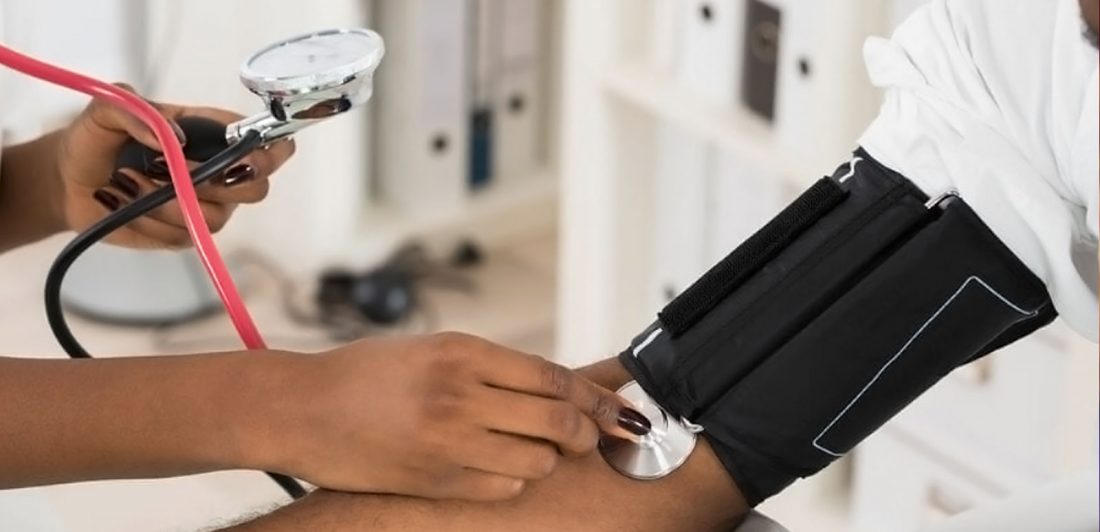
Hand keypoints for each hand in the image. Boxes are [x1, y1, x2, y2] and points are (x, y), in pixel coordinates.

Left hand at [56, 83, 294, 248]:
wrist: (68, 181)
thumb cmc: (94, 140)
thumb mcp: (105, 109)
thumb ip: (135, 110)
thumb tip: (171, 139)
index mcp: (212, 133)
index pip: (267, 142)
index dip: (269, 152)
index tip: (241, 158)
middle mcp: (219, 171)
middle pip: (257, 189)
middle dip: (216, 183)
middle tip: (172, 171)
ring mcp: (205, 205)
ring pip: (215, 218)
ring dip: (168, 203)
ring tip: (128, 182)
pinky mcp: (185, 234)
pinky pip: (186, 237)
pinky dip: (151, 222)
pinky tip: (126, 204)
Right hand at [255, 333, 650, 500]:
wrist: (301, 409)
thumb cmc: (365, 374)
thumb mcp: (431, 350)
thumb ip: (491, 367)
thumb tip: (554, 387)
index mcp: (461, 352)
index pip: (552, 377)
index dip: (595, 396)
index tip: (619, 409)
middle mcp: (459, 395)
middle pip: (557, 420)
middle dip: (586, 431)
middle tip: (590, 435)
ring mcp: (448, 442)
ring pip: (537, 461)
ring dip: (545, 457)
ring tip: (530, 447)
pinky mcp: (435, 481)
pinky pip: (503, 489)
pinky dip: (513, 481)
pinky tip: (497, 466)